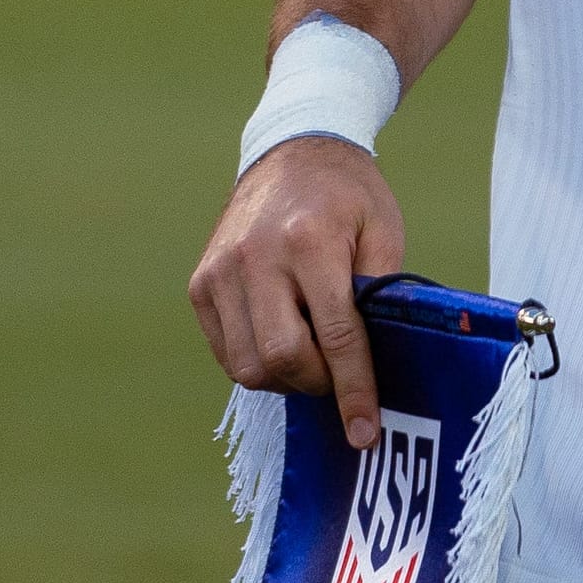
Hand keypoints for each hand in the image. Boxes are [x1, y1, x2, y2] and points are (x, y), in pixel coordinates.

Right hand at [188, 137, 404, 449]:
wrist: (293, 150)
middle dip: (317, 384)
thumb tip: (377, 365)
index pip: (334, 336)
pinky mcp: (200, 283)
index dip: (352, 390)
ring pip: (247, 366)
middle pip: (282, 359)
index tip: (365, 432)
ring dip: (286, 378)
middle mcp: (256, 257)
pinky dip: (257, 361)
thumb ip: (380, 294)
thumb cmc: (349, 195)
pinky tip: (284, 338)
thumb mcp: (383, 229)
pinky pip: (226, 350)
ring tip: (313, 355)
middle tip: (339, 375)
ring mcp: (220, 271)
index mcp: (309, 241)